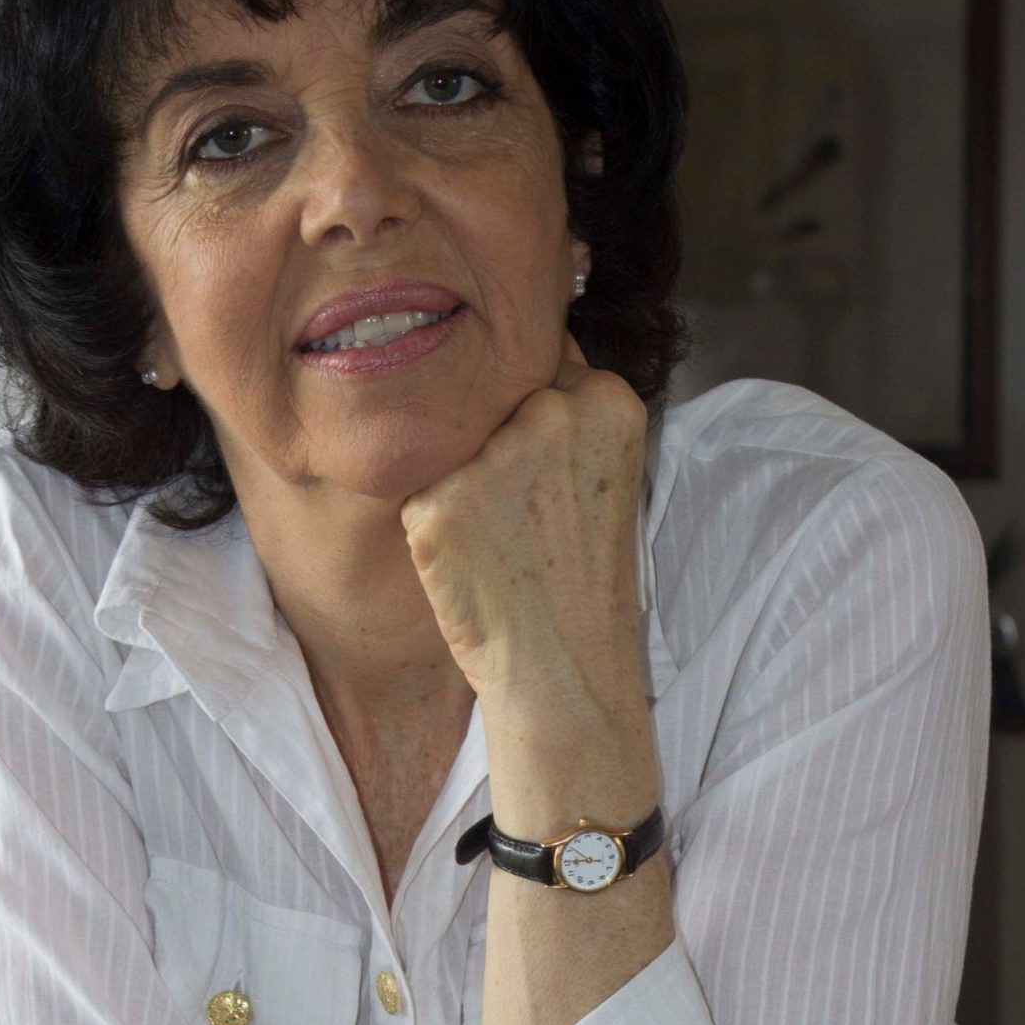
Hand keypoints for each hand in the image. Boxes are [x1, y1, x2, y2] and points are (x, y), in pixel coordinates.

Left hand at [397, 325, 647, 710]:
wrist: (565, 666)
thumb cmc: (583, 576)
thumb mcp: (605, 475)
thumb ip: (567, 412)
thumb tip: (500, 362)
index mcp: (607, 399)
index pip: (539, 357)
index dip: (526, 408)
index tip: (539, 462)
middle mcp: (552, 413)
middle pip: (487, 394)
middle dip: (491, 440)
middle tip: (521, 514)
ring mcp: (493, 454)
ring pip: (448, 440)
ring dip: (458, 481)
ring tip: (499, 541)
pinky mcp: (439, 499)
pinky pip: (417, 489)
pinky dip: (432, 525)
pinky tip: (470, 561)